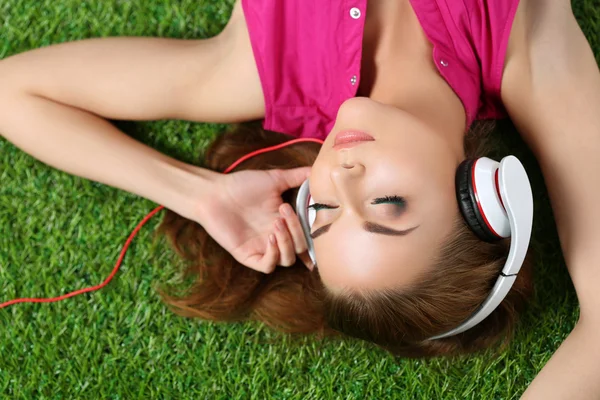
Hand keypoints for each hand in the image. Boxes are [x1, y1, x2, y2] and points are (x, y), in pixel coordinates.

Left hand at [196, 167, 312, 272]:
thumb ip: (298, 176)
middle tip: (284, 211)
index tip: (319, 222)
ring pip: (287, 260)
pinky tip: (269, 237)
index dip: (316, 236)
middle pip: (300, 248)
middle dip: (297, 231)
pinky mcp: (248, 256)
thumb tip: (317, 170)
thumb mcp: (275, 179)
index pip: (308, 237)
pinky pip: (267, 266)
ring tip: (276, 223)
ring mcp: (263, 248)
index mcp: (285, 223)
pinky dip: (273, 255)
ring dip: (287, 242)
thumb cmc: (242, 185)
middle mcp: (277, 238)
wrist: (215, 193)